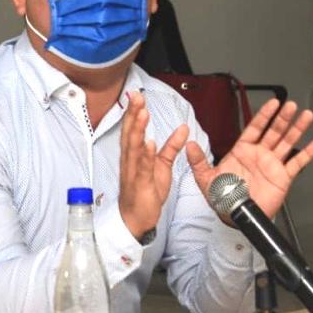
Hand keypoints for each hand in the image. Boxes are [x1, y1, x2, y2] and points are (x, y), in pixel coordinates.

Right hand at [118, 91, 189, 238]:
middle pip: (130, 132)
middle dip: (133, 114)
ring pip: (133, 147)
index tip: (137, 95)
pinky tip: (148, 143)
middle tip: (137, 97)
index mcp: (134, 154)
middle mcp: (130, 159)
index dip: (134, 112)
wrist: (136, 217)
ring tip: (142, 113)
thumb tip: (182, 129)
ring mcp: (133, 171)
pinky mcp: (139, 183)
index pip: (133, 128)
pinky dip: (144, 155)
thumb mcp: (162, 165)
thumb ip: (171, 146)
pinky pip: (142, 167)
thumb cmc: (145, 191)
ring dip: (137, 129)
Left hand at [186, 99, 312, 219]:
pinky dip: (308, 153)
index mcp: (242, 151)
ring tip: (305, 116)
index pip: (255, 128)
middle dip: (283, 118)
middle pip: (274, 131)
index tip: (272, 103)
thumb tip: (189, 145)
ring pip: (287, 142)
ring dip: (297, 129)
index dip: (264, 115)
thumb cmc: (222, 197)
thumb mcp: (205, 178)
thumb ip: (198, 160)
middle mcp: (259, 155)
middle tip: (291, 105)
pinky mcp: (283, 177)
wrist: (235, 216)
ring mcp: (272, 164)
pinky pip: (297, 163)